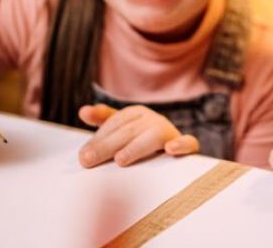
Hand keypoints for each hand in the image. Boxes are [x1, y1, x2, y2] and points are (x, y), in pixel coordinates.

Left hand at [76, 104, 198, 166]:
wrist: (176, 148)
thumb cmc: (142, 139)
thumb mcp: (121, 128)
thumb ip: (103, 120)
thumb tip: (83, 111)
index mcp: (137, 113)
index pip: (115, 124)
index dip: (99, 138)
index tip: (84, 155)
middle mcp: (153, 120)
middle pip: (128, 132)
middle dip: (107, 146)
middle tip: (88, 161)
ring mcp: (170, 132)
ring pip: (153, 138)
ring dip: (136, 148)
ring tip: (120, 159)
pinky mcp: (187, 146)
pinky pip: (189, 143)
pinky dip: (181, 145)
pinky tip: (170, 149)